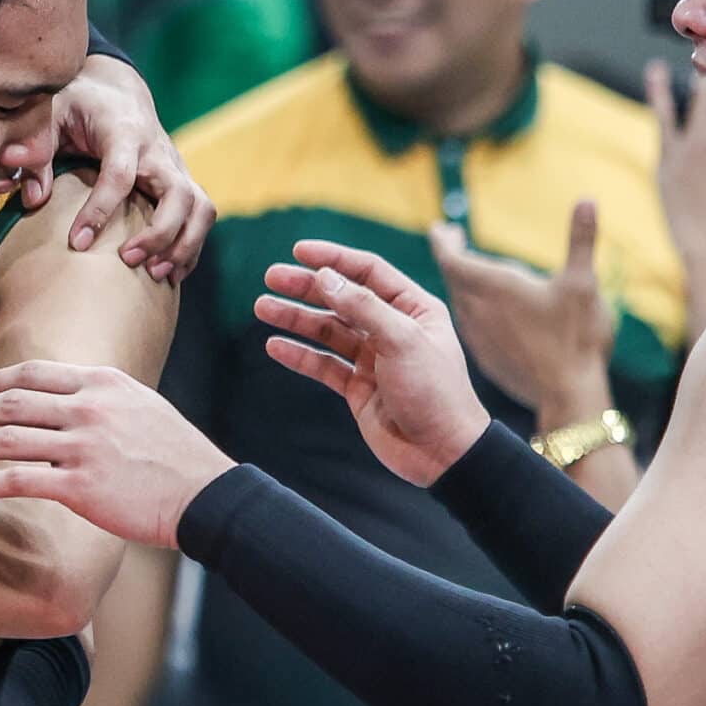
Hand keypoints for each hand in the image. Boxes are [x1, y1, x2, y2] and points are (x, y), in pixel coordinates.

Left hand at [0, 362, 229, 548]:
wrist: (204, 493)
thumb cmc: (177, 454)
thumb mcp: (142, 405)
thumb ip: (104, 398)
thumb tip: (73, 398)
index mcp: (102, 383)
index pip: (35, 373)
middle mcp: (87, 408)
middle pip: (13, 401)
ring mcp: (82, 446)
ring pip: (8, 439)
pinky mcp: (80, 486)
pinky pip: (19, 480)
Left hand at [24, 55, 215, 282]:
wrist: (116, 90)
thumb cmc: (78, 104)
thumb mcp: (49, 113)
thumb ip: (37, 148)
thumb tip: (33, 197)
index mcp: (123, 131)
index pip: (119, 174)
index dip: (100, 210)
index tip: (77, 242)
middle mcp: (158, 150)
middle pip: (178, 194)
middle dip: (159, 234)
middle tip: (128, 261)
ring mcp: (175, 166)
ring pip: (200, 208)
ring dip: (184, 245)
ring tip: (155, 275)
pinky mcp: (182, 181)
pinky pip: (201, 216)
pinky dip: (191, 247)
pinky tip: (169, 274)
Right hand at [254, 241, 490, 486]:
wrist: (442, 453)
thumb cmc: (435, 391)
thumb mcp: (402, 340)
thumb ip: (362, 307)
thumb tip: (325, 277)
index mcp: (414, 309)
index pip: (369, 272)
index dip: (334, 258)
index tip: (299, 251)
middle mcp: (392, 329)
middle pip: (342, 298)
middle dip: (306, 287)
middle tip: (271, 277)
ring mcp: (374, 359)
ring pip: (327, 331)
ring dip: (295, 319)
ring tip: (262, 307)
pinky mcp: (358, 388)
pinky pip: (323, 365)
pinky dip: (299, 355)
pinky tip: (275, 346)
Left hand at [429, 201, 613, 418]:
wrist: (568, 395)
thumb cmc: (576, 337)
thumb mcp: (583, 283)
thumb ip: (581, 239)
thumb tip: (587, 198)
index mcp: (493, 286)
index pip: (450, 258)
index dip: (443, 241)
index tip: (440, 228)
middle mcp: (477, 310)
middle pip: (452, 277)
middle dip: (451, 256)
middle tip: (454, 239)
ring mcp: (477, 336)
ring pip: (459, 302)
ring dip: (460, 282)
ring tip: (470, 270)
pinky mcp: (485, 357)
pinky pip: (469, 325)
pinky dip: (471, 308)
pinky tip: (487, 310)